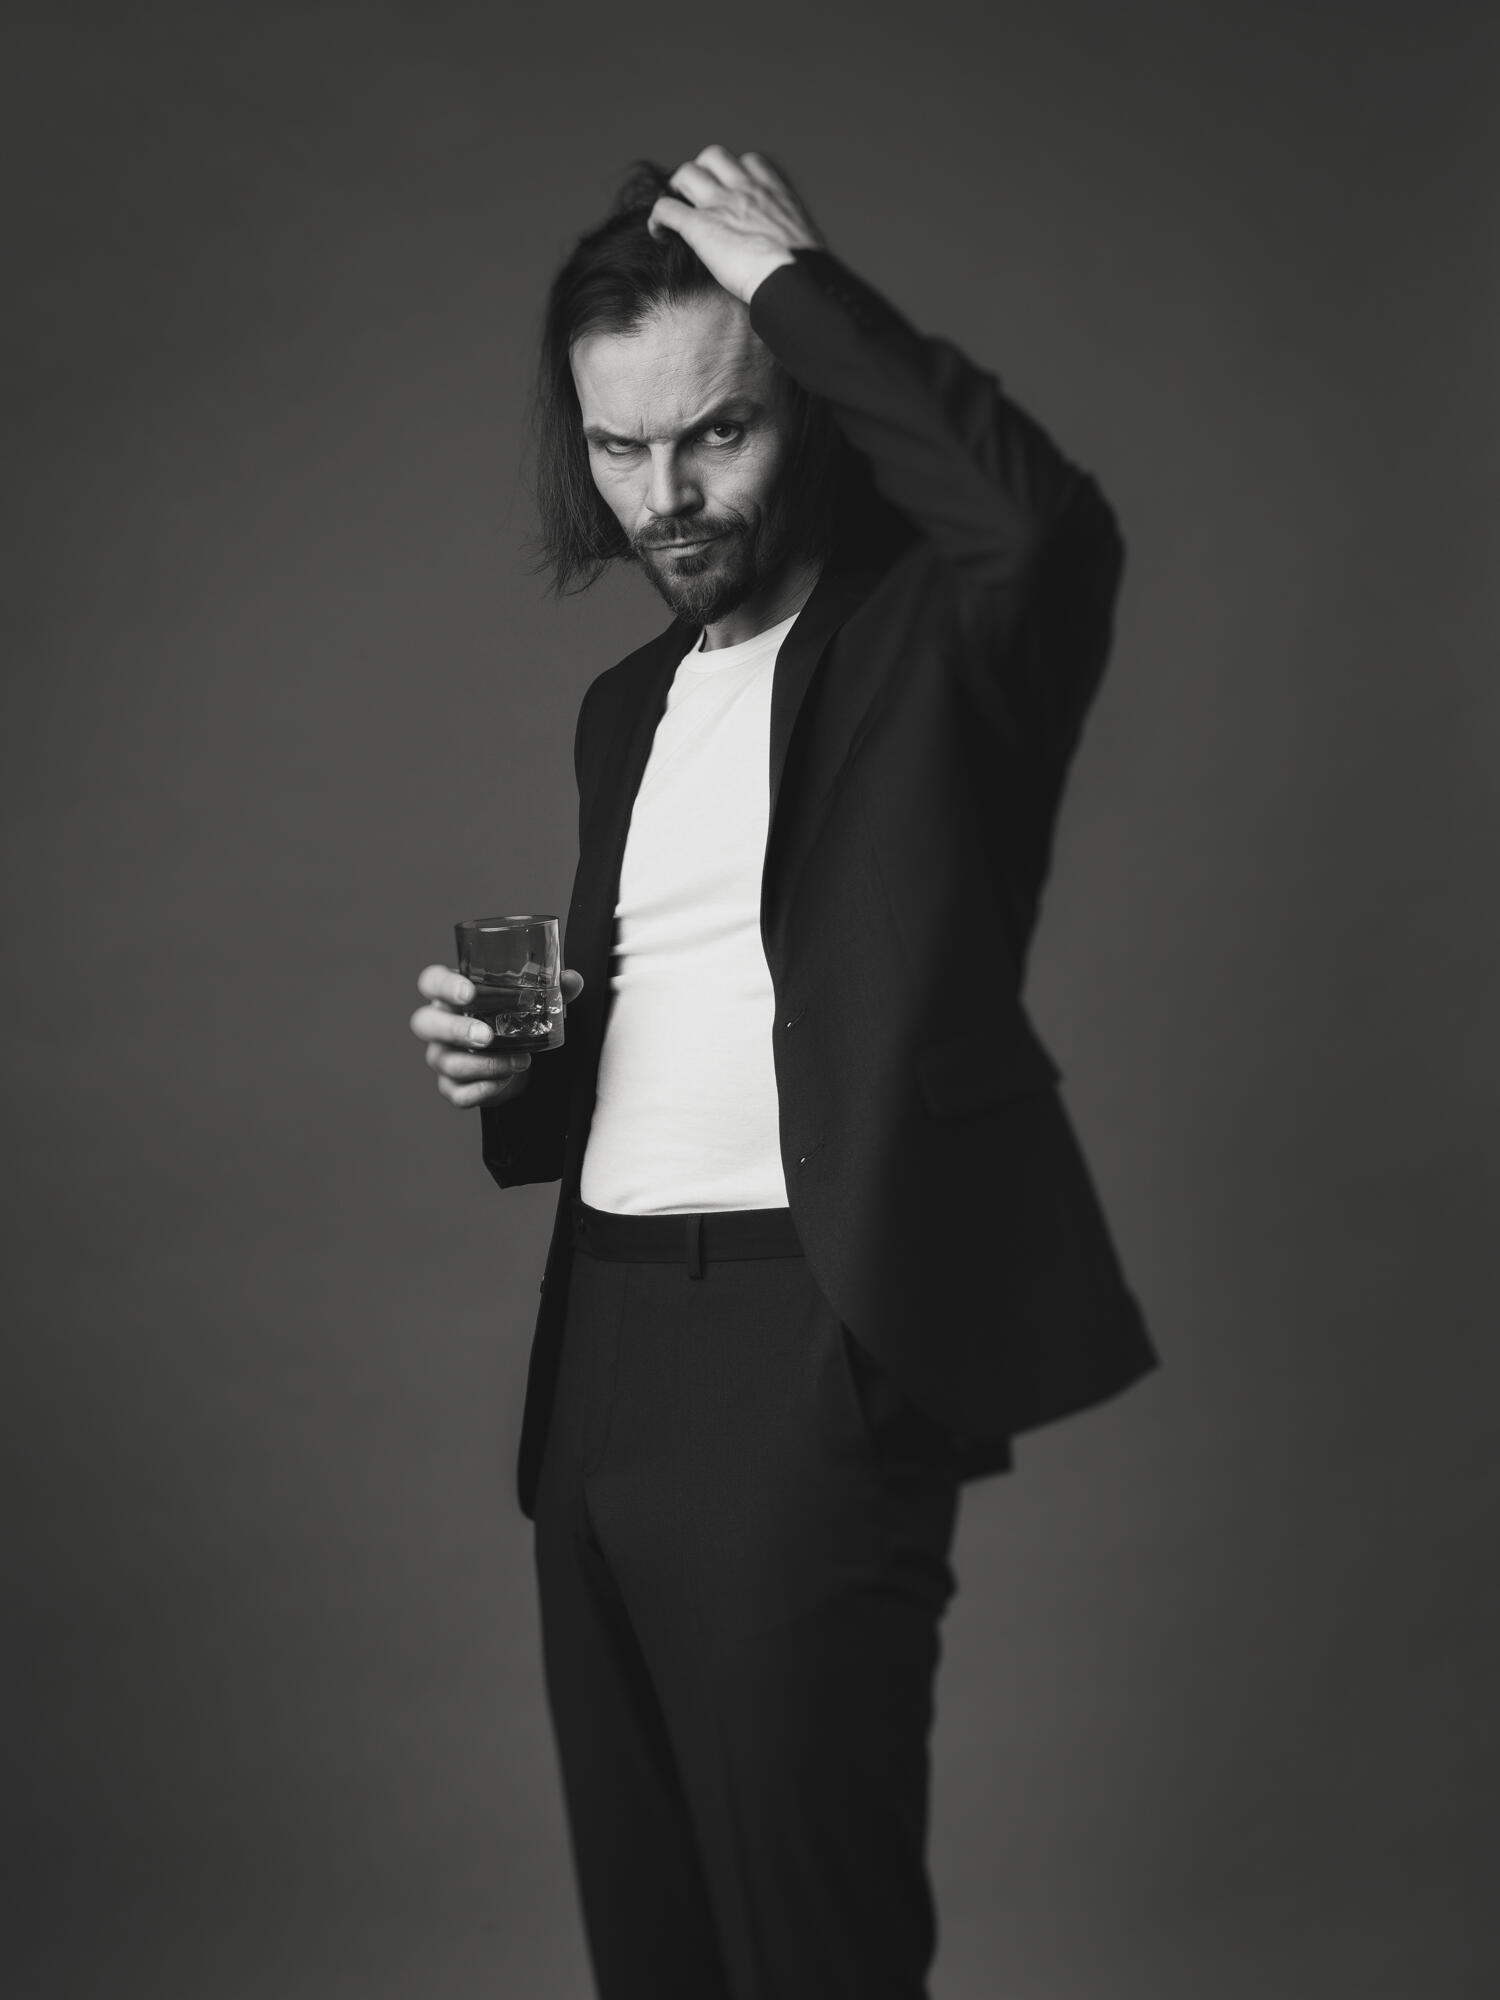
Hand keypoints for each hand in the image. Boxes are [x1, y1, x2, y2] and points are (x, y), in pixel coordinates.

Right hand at [410, 963, 583, 1109]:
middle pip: (425, 1024)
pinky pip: (458, 1093)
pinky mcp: (452, 1087)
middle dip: (455, 1030)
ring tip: (518, 1061)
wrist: (516, 1060)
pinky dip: (485, 1089)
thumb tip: (572, 980)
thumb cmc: (511, 1021)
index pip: (432, 982)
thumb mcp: (533, 1002)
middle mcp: (439, 1025)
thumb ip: (552, 990)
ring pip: (447, 1063)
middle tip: (486, 1036)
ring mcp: (442, 1057)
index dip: (443, 986)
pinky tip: (506, 1081)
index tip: (467, 992)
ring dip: (484, 1064)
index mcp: (452, 995)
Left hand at [647, 145, 824, 304]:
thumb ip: (791, 236)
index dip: (736, 172)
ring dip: (678, 187)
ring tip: (677, 208)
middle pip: (714, 156)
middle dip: (703, 171)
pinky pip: (666, 208)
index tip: (732, 190)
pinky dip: (658, 217)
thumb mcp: (806, 241)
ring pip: (686, 173)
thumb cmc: (806, 271)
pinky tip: (660, 233)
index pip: (750, 161)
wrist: (794, 279)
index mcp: (773, 190)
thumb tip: (794, 258)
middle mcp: (745, 188)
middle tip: (698, 196)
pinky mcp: (699, 227)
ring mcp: (720, 204)